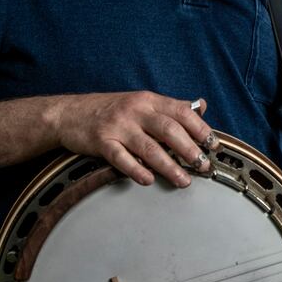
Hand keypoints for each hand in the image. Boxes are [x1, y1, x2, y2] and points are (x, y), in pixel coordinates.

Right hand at [48, 92, 213, 187]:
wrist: (68, 113)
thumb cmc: (110, 110)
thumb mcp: (141, 102)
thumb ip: (170, 107)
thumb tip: (201, 107)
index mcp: (149, 100)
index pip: (181, 112)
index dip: (200, 128)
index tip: (213, 144)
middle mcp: (135, 111)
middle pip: (169, 130)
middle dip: (190, 150)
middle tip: (203, 166)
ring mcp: (117, 126)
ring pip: (149, 147)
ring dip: (169, 166)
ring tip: (183, 180)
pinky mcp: (101, 141)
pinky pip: (121, 158)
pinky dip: (136, 170)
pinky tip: (148, 180)